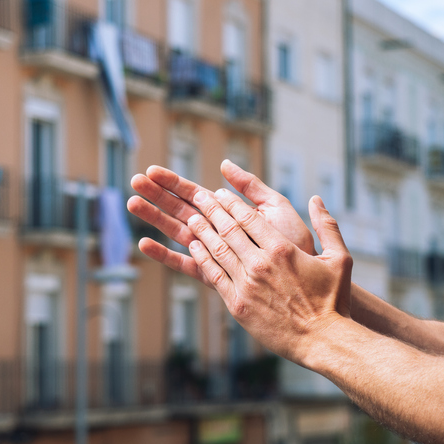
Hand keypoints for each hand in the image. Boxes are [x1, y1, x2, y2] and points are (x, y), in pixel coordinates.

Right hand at [127, 160, 314, 287]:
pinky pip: (186, 265)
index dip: (174, 182)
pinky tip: (144, 244)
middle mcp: (219, 233)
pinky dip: (165, 255)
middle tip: (134, 181)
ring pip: (178, 232)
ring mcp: (215, 255)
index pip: (195, 194)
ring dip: (155, 218)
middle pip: (181, 210)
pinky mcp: (215, 277)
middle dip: (158, 196)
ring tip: (132, 203)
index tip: (152, 170)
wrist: (311, 278)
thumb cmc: (297, 244)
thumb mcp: (275, 207)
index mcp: (231, 215)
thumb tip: (223, 164)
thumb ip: (251, 186)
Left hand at [186, 188, 351, 362]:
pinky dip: (202, 258)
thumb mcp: (340, 258)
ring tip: (191, 218)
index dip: (230, 202)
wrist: (323, 340)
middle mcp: (260, 263)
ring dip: (202, 231)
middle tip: (198, 197)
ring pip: (217, 250)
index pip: (248, 217)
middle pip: (228, 229)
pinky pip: (214, 275)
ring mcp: (246, 284)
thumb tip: (316, 199)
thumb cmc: (334, 300)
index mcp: (282, 249)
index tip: (220, 192)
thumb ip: (328, 226)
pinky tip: (194, 248)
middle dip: (210, 210)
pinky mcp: (238, 304)